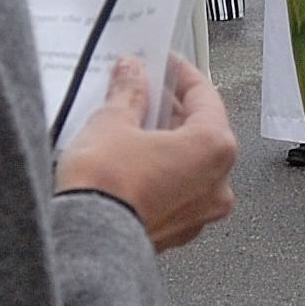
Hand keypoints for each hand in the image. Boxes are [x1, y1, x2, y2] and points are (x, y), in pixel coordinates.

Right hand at [54, 55, 235, 251]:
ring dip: (164, 141)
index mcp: (214, 148)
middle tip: (142, 90)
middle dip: (170, 109)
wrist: (87, 243)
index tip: (163, 63)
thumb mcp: (113, 122)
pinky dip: (158, 171)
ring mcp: (199, 213)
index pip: (205, 96)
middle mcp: (217, 184)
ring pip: (188, 164)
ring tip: (130, 122)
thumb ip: (129, 92)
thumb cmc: (107, 187)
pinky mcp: (176, 232)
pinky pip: (174, 190)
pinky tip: (130, 159)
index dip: (180, 74)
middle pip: (200, 131)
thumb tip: (132, 74)